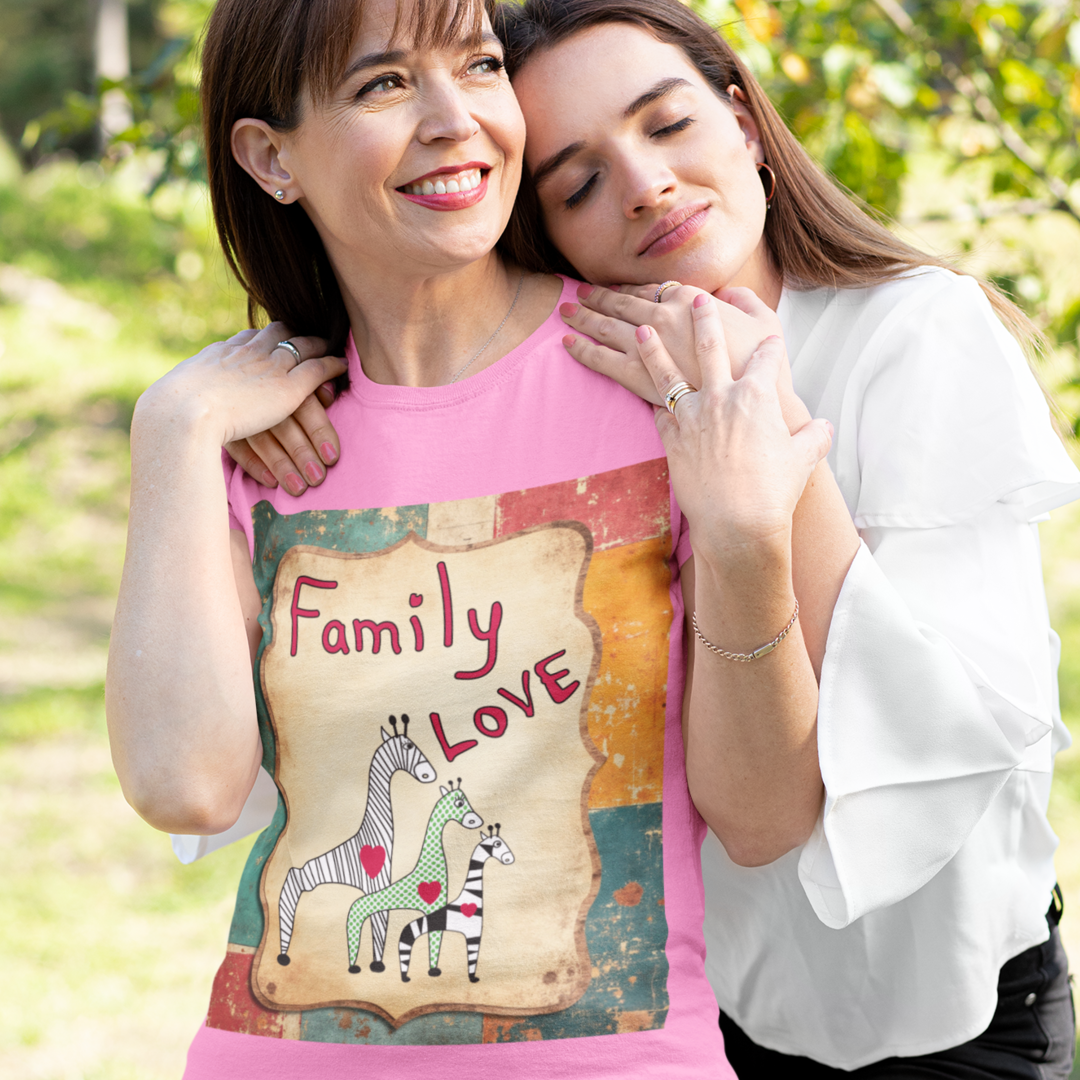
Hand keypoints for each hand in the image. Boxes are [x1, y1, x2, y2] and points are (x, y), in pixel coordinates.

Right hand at [137, 323, 346, 470]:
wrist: (182, 413)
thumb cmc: (172, 414)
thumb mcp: (177, 396)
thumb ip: (187, 394)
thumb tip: (174, 402)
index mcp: (221, 353)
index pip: (248, 337)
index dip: (264, 338)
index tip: (272, 338)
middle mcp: (247, 352)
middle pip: (278, 332)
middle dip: (294, 331)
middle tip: (308, 332)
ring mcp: (269, 366)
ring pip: (303, 346)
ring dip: (320, 344)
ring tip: (332, 344)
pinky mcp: (288, 386)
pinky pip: (318, 368)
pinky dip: (332, 364)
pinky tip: (342, 365)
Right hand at [224, 378, 341, 496]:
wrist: (212, 380)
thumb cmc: (267, 372)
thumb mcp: (294, 370)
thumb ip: (313, 384)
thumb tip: (328, 393)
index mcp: (281, 374)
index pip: (305, 404)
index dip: (320, 431)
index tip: (332, 456)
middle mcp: (258, 388)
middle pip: (284, 423)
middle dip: (302, 453)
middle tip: (318, 478)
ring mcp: (235, 404)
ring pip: (261, 437)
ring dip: (281, 464)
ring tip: (298, 488)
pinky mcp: (217, 420)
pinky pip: (237, 447)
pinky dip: (254, 464)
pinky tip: (271, 482)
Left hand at [560, 280, 784, 400]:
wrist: (751, 409)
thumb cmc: (763, 368)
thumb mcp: (766, 323)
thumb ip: (745, 302)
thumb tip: (728, 294)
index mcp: (692, 301)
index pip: (653, 289)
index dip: (632, 287)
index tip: (618, 287)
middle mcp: (664, 318)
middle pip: (623, 303)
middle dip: (599, 296)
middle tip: (581, 292)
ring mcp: (648, 347)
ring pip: (607, 326)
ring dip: (584, 315)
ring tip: (567, 309)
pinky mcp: (637, 378)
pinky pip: (601, 360)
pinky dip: (581, 348)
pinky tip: (566, 342)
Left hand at [637, 293, 831, 564]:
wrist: (736, 522)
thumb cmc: (773, 491)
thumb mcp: (803, 459)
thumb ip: (814, 437)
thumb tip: (824, 427)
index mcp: (757, 396)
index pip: (766, 359)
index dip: (770, 347)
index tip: (769, 339)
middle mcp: (721, 397)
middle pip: (710, 346)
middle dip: (705, 319)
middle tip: (697, 299)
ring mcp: (692, 416)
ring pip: (668, 372)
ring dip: (654, 348)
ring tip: (642, 328)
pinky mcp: (671, 438)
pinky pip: (659, 413)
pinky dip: (655, 403)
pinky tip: (646, 395)